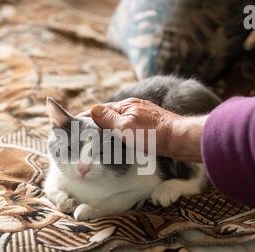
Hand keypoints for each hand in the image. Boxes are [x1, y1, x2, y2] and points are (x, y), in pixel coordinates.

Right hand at [90, 97, 206, 161]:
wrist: (179, 139)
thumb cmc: (153, 134)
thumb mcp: (126, 127)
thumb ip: (109, 119)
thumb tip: (93, 110)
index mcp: (125, 106)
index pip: (100, 110)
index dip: (87, 118)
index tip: (75, 126)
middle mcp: (133, 108)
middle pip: (109, 115)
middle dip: (97, 124)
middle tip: (85, 137)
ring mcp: (142, 115)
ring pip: (119, 122)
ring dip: (109, 130)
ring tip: (99, 141)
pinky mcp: (149, 125)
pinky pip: (129, 127)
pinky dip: (120, 133)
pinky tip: (119, 142)